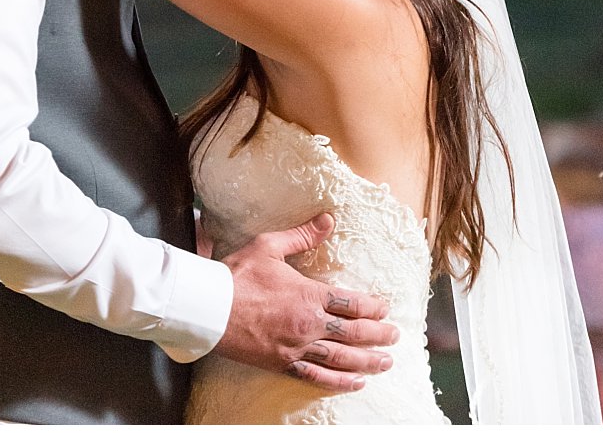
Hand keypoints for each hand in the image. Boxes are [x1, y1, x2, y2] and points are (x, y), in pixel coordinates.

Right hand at [215, 212, 397, 392]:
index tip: (386, 309)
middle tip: (395, 337)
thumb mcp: (270, 246)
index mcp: (310, 295)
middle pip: (354, 333)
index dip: (373, 307)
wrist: (207, 309)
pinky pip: (316, 376)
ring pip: (341, 358)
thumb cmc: (237, 276)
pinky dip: (338, 381)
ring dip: (367, 361)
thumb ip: (303, 235)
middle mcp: (309, 324)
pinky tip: (354, 383)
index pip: (352, 303)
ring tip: (386, 363)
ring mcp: (296, 347)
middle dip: (378, 335)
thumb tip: (328, 218)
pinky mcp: (282, 364)